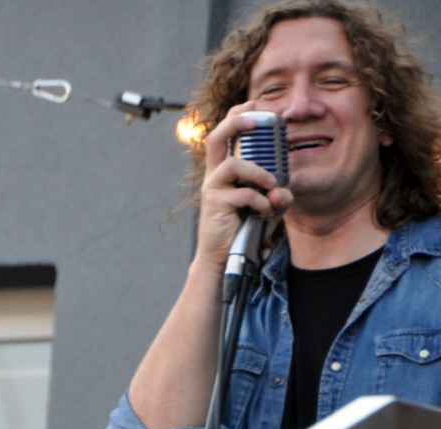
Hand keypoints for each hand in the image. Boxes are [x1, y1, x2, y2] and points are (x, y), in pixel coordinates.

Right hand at [194, 102, 292, 272]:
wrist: (224, 257)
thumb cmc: (244, 228)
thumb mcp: (268, 208)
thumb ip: (279, 197)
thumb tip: (283, 190)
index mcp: (224, 170)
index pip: (225, 135)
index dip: (238, 116)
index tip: (256, 104)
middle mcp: (214, 175)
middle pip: (216, 137)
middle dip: (237, 122)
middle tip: (257, 120)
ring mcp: (212, 188)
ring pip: (234, 164)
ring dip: (259, 171)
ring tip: (272, 185)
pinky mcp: (215, 204)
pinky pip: (243, 193)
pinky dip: (260, 201)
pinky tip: (265, 212)